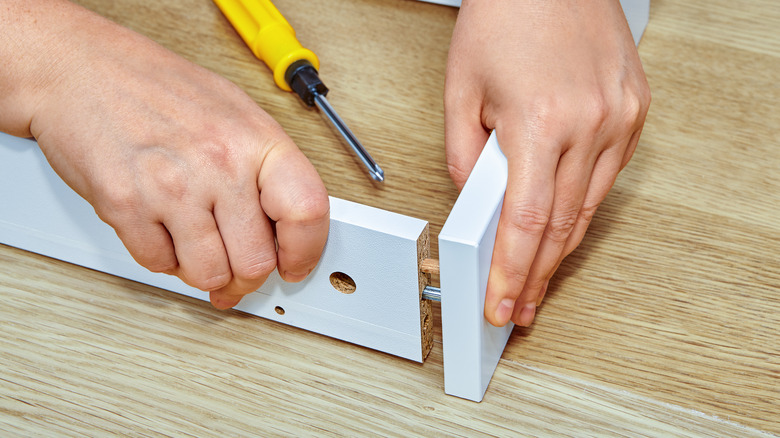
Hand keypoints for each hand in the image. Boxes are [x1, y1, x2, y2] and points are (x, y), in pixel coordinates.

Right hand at [1, 1, 328, 308]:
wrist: (80, 70)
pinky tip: (162, 228)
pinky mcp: (125, 206)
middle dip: (245, 276)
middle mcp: (218, 163)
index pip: (306, 212)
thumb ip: (265, 172)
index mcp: (255, 139)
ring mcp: (171, 187)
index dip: (305, 251)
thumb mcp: (236, 114)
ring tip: (197, 246)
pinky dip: (162, 257)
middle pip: (255, 261)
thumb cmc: (158, 90)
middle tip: (235, 269)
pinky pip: (159, 265)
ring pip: (208, 275)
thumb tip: (287, 229)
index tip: (294, 265)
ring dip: (204, 272)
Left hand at [444, 0, 649, 326]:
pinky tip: (562, 226)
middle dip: (535, 274)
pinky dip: (581, 206)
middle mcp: (589, 123)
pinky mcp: (634, 111)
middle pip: (561, 225)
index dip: (512, 272)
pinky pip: (606, 177)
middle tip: (518, 304)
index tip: (501, 303)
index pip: (526, 222)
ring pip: (587, 207)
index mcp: (540, 120)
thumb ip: (464, 157)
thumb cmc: (506, 16)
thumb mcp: (461, 90)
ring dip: (559, 247)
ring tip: (535, 276)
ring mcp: (619, 118)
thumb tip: (476, 205)